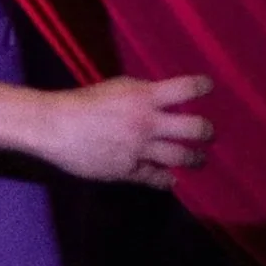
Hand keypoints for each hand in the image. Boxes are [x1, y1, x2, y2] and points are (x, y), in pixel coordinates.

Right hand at [46, 74, 214, 189]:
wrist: (56, 126)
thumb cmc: (83, 102)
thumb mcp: (117, 87)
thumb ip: (143, 93)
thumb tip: (164, 99)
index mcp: (144, 97)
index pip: (186, 89)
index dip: (203, 86)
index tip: (209, 87)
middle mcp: (148, 123)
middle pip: (194, 128)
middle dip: (207, 131)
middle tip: (208, 133)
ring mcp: (140, 149)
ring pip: (182, 157)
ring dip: (195, 158)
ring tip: (199, 159)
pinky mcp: (129, 171)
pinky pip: (157, 178)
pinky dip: (166, 179)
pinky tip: (171, 179)